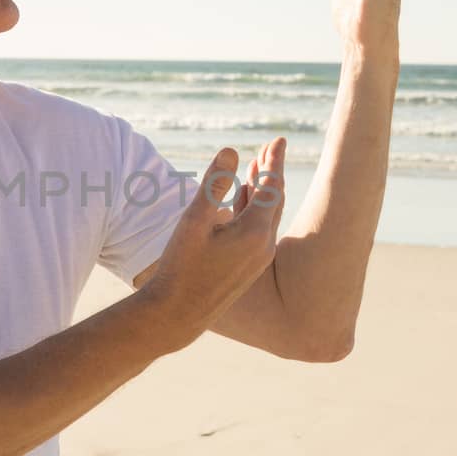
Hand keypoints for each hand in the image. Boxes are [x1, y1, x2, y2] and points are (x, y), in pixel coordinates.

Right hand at [136, 137, 286, 352]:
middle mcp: (264, 246)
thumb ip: (213, 184)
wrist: (177, 315)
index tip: (279, 140)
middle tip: (273, 146)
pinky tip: (242, 199)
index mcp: (254, 233)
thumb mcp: (194, 221)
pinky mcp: (249, 268)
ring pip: (266, 216)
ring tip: (257, 167)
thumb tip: (231, 150)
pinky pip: (258, 230)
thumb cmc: (180, 267)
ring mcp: (258, 260)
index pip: (272, 187)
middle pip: (274, 199)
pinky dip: (253, 210)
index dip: (275, 161)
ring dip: (262, 190)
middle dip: (272, 171)